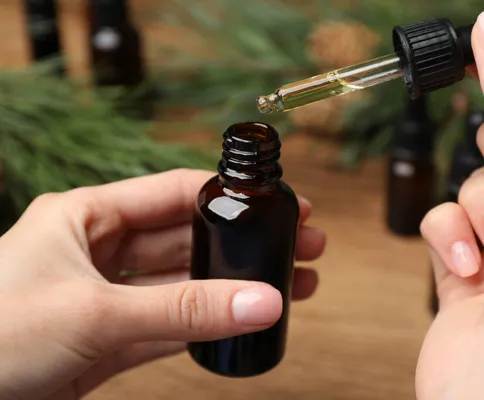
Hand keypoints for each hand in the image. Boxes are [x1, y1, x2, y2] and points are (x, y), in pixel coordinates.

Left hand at [0, 169, 325, 399]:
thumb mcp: (94, 312)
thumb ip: (182, 309)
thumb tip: (260, 301)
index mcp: (86, 216)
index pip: (173, 191)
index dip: (230, 196)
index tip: (280, 203)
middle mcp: (99, 250)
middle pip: (188, 239)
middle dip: (242, 244)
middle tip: (298, 246)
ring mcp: (106, 296)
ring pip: (184, 284)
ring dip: (232, 287)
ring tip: (288, 285)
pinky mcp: (108, 338)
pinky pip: (169, 324)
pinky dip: (206, 324)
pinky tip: (242, 319)